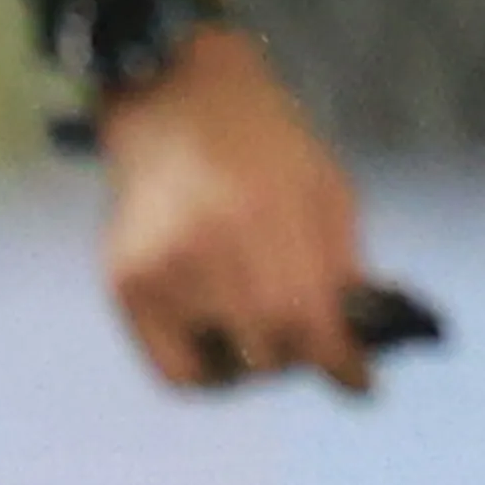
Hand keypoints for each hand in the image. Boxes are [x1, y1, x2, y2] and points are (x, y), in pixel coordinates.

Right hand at [91, 30, 397, 392]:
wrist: (175, 99)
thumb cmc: (265, 144)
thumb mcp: (326, 189)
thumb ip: (342, 268)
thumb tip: (358, 350)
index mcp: (268, 213)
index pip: (311, 323)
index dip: (342, 365)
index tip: (359, 385)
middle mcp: (208, 244)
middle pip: (270, 351)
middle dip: (299, 355)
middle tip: (305, 340)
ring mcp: (160, 267)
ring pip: (224, 369)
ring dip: (254, 363)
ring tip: (259, 328)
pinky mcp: (125, 283)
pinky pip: (176, 369)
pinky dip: (207, 369)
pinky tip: (220, 338)